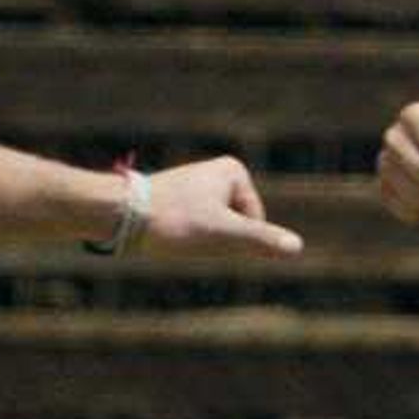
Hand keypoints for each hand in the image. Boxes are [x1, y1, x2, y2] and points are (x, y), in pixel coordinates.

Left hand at [142, 156, 300, 256]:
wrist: (120, 215)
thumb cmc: (173, 220)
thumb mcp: (223, 233)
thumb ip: (261, 240)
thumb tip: (297, 247)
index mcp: (234, 171)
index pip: (255, 223)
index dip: (232, 238)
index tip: (201, 227)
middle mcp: (217, 172)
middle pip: (235, 226)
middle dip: (214, 239)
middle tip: (185, 231)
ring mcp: (197, 185)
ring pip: (214, 230)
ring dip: (197, 241)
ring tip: (174, 232)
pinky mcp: (178, 199)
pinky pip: (195, 228)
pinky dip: (184, 238)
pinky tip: (165, 232)